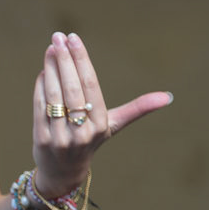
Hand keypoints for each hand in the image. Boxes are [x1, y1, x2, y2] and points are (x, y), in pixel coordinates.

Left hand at [31, 30, 171, 200]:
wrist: (64, 172)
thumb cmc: (91, 140)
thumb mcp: (114, 124)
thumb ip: (138, 108)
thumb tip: (168, 97)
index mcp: (101, 125)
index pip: (91, 86)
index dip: (82, 61)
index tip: (74, 38)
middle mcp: (82, 132)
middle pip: (72, 90)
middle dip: (64, 60)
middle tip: (58, 37)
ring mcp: (61, 138)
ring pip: (54, 97)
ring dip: (50, 70)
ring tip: (50, 48)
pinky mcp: (41, 140)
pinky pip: (39, 107)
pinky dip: (40, 87)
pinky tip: (43, 71)